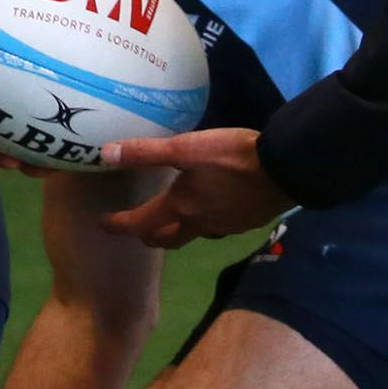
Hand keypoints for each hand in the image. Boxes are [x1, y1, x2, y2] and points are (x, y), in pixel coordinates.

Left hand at [98, 128, 287, 247]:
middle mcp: (199, 225)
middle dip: (146, 235)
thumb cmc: (232, 157)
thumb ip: (145, 152)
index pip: (140, 224)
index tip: (102, 223)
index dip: (118, 225)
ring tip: (170, 217)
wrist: (284, 169)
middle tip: (135, 226)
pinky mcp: (244, 222)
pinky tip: (209, 209)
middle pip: (165, 240)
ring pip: (191, 236)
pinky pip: (215, 229)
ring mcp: (224, 227)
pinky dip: (202, 223)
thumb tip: (105, 155)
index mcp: (180, 209)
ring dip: (175, 231)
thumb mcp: (185, 149)